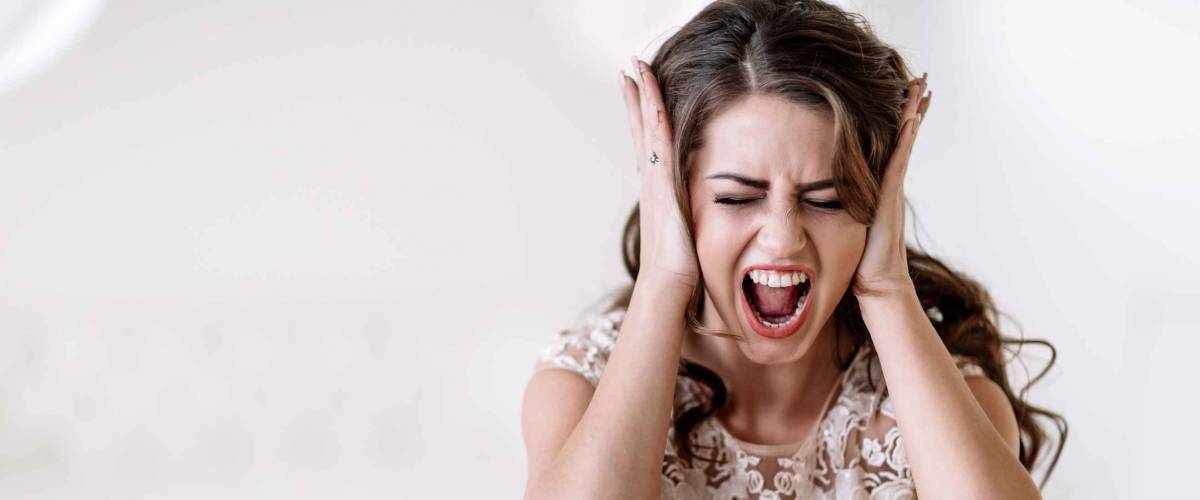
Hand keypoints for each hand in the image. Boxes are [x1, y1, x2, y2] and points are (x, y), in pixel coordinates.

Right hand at [619, 57, 699, 290]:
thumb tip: (697, 220)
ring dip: (642, 97)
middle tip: (631, 68)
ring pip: (647, 129)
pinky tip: (653, 95)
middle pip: (641, 129)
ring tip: (636, 69)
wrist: (668, 287)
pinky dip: (653, 116)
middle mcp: (652, 181)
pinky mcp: (661, 185)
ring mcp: (653, 181)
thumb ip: (690, 220)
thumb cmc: (679, 272)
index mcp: (659, 191)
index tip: (639, 91)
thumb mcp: (687, 235)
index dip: (644, 118)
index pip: (650, 145)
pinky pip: (658, 142)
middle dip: (637, 98)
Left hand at [853, 73, 930, 297]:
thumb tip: (823, 195)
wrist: (875, 281)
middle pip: (904, 136)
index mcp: (880, 185)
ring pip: (905, 143)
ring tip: (922, 88)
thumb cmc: (859, 258)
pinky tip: (910, 119)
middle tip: (922, 79)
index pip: (892, 144)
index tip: (906, 94)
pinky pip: (899, 161)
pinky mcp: (890, 197)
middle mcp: (890, 183)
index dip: (900, 119)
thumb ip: (843, 203)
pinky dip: (905, 140)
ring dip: (913, 114)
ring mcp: (893, 188)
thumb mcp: (846, 221)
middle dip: (912, 108)